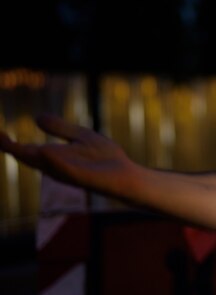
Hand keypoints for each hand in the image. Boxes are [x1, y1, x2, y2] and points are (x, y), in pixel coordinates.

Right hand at [0, 113, 137, 195]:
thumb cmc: (104, 157)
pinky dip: (56, 162)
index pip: (25, 150)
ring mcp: (68, 173)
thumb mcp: (80, 136)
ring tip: (8, 142)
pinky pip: (67, 170)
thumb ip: (60, 128)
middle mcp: (55, 167)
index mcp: (53, 158)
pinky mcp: (83, 178)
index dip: (8, 143)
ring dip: (25, 154)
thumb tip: (36, 117)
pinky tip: (46, 151)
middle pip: (27, 158)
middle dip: (10, 148)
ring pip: (43, 164)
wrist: (125, 172)